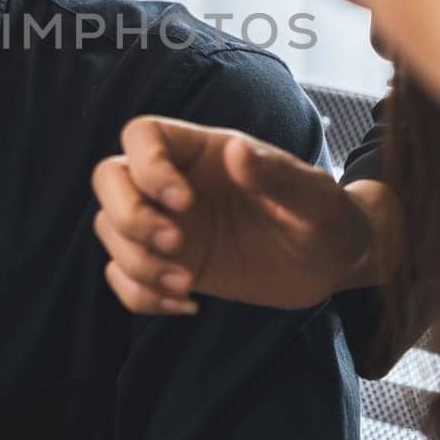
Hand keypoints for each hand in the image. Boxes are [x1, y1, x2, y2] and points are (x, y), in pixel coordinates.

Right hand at [93, 116, 388, 313]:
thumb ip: (278, 175)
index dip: (147, 165)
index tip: (185, 202)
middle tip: (176, 245)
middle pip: (108, 179)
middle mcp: (175, 183)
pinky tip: (187, 304)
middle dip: (128, 216)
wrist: (332, 262)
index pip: (142, 135)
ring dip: (136, 263)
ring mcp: (167, 225)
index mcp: (205, 151)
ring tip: (185, 285)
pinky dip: (140, 296)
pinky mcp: (169, 265)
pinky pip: (123, 276)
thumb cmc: (327, 216)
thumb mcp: (315, 197)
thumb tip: (238, 151)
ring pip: (110, 230)